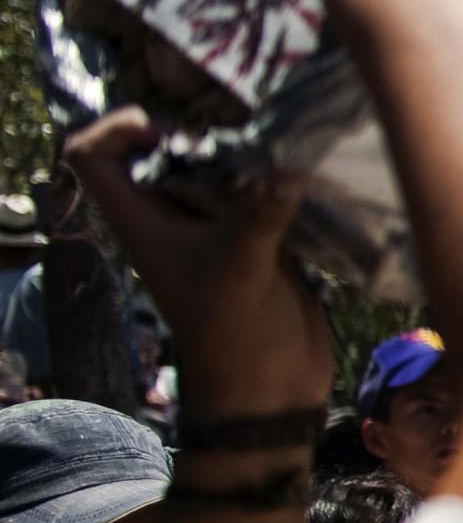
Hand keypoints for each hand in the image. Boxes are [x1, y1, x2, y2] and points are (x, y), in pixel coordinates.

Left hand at [61, 108, 329, 417]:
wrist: (273, 390)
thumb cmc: (236, 337)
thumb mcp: (240, 272)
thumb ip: (259, 216)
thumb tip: (288, 167)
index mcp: (144, 223)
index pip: (94, 157)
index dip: (118, 131)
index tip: (169, 133)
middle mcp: (174, 220)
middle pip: (167, 152)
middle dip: (205, 136)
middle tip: (247, 138)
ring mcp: (217, 230)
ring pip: (217, 169)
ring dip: (249, 156)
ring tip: (284, 153)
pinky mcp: (260, 239)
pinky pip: (260, 191)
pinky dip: (280, 178)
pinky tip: (309, 177)